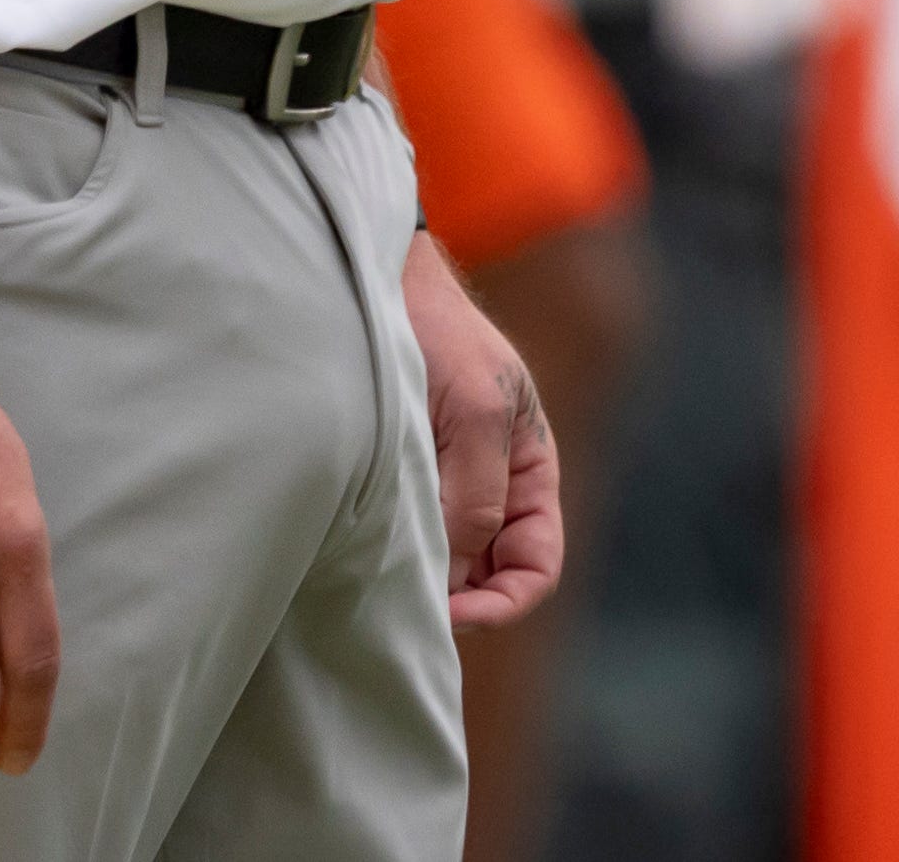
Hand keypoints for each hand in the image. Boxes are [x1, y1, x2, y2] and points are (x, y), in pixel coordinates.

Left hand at [405, 235, 563, 629]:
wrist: (375, 287)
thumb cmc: (439, 336)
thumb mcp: (473, 413)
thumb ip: (475, 497)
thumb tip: (455, 578)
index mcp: (530, 472)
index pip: (537, 567)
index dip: (503, 604)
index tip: (449, 610)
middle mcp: (492, 488)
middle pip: (489, 577)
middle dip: (456, 599)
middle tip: (403, 601)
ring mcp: (444, 486)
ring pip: (445, 563)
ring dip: (420, 576)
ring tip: (378, 570)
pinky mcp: (400, 481)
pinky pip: (408, 538)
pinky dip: (392, 552)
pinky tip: (361, 545)